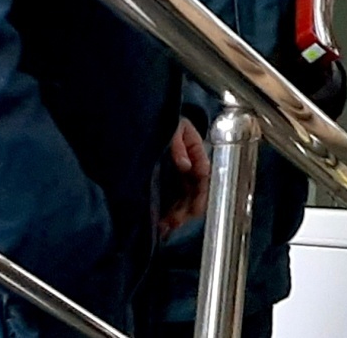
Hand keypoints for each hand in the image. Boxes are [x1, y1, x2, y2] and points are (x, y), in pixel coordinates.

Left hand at [158, 117, 210, 237]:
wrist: (142, 120)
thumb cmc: (163, 121)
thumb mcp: (174, 127)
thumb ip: (179, 144)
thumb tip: (186, 166)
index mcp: (196, 152)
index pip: (204, 173)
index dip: (201, 188)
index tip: (194, 205)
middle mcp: (190, 167)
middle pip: (195, 191)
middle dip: (188, 208)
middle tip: (178, 221)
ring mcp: (177, 177)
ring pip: (183, 200)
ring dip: (179, 214)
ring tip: (167, 227)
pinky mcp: (164, 185)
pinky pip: (170, 202)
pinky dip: (168, 214)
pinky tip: (161, 225)